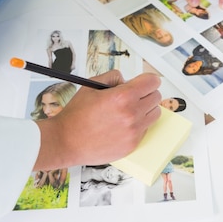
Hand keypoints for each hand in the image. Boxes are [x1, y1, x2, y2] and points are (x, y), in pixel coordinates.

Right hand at [34, 71, 161, 169]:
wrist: (66, 142)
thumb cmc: (76, 115)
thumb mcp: (91, 86)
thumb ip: (113, 77)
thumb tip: (127, 80)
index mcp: (123, 96)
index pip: (153, 81)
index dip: (149, 79)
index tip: (145, 82)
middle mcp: (132, 114)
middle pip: (156, 97)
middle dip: (147, 93)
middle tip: (134, 96)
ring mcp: (134, 131)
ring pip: (155, 113)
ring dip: (146, 109)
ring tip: (129, 110)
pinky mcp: (133, 144)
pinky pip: (146, 129)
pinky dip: (139, 125)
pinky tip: (123, 124)